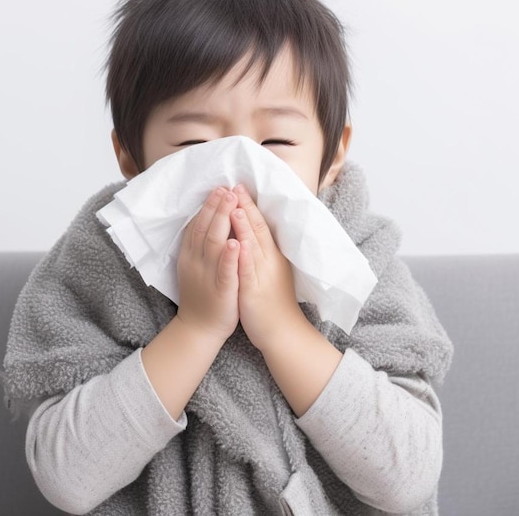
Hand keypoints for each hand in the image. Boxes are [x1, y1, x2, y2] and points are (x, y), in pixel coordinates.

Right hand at [176, 187, 240, 342]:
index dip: (208, 206)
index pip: (198, 225)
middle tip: (225, 188)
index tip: (218, 188)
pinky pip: (226, 271)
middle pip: (205, 228)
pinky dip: (231, 256)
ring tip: (231, 202)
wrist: (199, 329)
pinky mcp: (222, 290)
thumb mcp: (195, 266)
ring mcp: (208, 275)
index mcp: (191, 255)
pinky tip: (237, 242)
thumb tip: (206, 220)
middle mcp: (196, 262)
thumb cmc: (202, 294)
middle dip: (216, 207)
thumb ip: (199, 245)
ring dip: (223, 221)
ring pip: (214, 243)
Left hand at [230, 184, 305, 350]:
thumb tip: (252, 232)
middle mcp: (269, 261)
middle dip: (245, 206)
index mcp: (271, 255)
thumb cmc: (274, 300)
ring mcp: (263, 276)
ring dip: (245, 226)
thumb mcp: (271, 270)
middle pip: (257, 229)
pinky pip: (248, 272)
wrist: (283, 332)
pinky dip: (244, 257)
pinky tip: (238, 245)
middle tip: (235, 186)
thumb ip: (263, 250)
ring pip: (253, 246)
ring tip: (236, 206)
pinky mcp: (255, 292)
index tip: (239, 187)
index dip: (249, 205)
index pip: (259, 224)